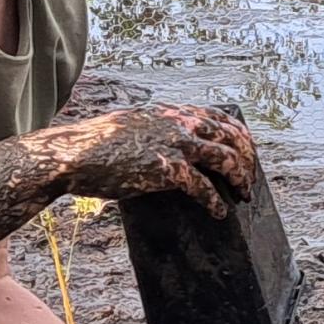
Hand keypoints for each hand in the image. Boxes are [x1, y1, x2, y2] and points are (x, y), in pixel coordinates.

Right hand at [36, 104, 256, 214]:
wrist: (73, 155)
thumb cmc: (97, 144)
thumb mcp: (134, 124)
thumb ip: (159, 128)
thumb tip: (176, 140)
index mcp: (172, 112)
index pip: (222, 119)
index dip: (242, 137)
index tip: (249, 153)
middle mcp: (178, 124)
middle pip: (232, 138)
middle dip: (248, 160)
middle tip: (250, 180)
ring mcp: (174, 144)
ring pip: (226, 160)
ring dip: (240, 179)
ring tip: (244, 195)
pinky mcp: (166, 169)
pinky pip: (204, 187)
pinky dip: (216, 201)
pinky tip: (219, 212)